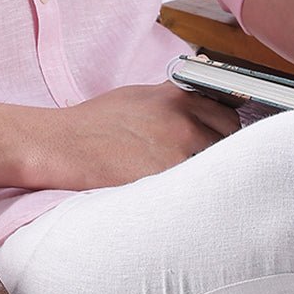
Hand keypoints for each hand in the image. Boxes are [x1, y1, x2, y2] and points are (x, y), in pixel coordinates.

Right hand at [48, 81, 241, 189]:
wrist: (63, 145)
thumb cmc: (94, 123)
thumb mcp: (137, 96)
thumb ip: (173, 99)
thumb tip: (201, 103)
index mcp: (177, 97)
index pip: (229, 115)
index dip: (227, 130)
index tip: (225, 140)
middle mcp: (183, 122)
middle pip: (231, 142)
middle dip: (225, 152)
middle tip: (209, 165)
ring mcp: (177, 153)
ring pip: (217, 169)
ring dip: (210, 176)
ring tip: (193, 184)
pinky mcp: (167, 181)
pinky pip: (196, 190)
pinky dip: (193, 195)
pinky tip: (180, 197)